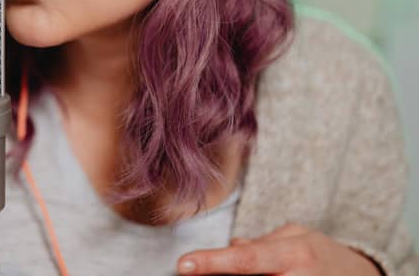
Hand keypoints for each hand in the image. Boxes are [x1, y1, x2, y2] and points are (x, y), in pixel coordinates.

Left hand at [177, 223, 381, 274]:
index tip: (183, 264)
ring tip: (232, 269)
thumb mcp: (296, 236)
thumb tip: (233, 245)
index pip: (245, 259)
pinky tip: (253, 275)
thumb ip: (262, 242)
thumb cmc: (325, 254)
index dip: (213, 263)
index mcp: (294, 254)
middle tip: (199, 269)